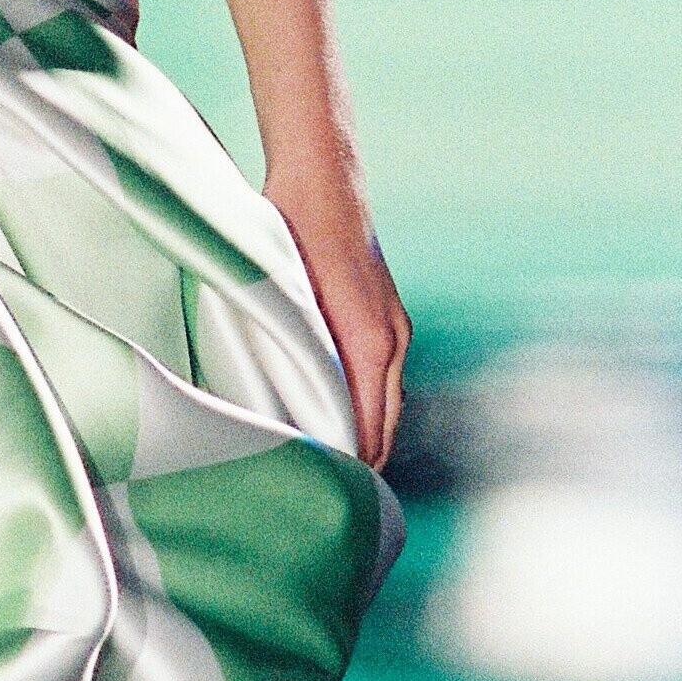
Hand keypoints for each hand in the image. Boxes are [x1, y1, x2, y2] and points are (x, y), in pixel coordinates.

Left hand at [267, 161, 409, 468]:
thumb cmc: (294, 236)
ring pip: (387, 405)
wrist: (324, 183)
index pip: (369, 431)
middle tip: (325, 497)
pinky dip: (367, 407)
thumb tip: (292, 415)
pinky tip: (339, 419)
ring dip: (365, 435)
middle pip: (385, 427)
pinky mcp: (387, 319)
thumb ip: (297, 359)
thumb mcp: (286, 300)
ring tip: (332, 469)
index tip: (325, 495)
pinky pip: (383, 381)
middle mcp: (392, 341)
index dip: (348, 467)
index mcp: (370, 344)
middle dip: (360, 462)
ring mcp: (395, 329)